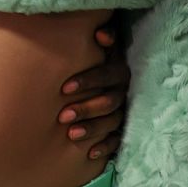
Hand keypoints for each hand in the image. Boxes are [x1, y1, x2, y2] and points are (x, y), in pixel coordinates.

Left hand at [58, 19, 130, 159]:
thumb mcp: (102, 48)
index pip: (107, 75)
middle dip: (86, 108)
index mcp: (119, 71)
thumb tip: (100, 32)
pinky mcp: (124, 128)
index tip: (64, 88)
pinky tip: (90, 154)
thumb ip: (104, 39)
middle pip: (109, 102)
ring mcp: (125, 111)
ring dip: (92, 128)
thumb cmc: (97, 59)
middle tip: (62, 116)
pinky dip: (105, 147)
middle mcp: (125, 91)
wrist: (107, 78)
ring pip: (112, 122)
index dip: (88, 81)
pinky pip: (118, 141)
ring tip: (71, 135)